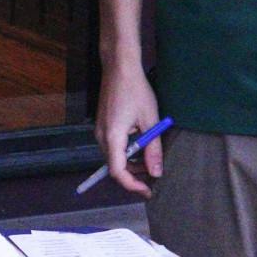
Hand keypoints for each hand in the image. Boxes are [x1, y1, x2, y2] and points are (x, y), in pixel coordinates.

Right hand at [96, 64, 162, 197]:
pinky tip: (141, 145)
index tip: (148, 190)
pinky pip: (113, 146)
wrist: (119, 67)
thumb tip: (156, 172)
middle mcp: (102, 136)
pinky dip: (126, 151)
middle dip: (134, 175)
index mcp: (112, 137)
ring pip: (114, 156)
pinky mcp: (103, 124)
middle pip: (114, 166)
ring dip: (131, 163)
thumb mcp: (150, 121)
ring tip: (150, 160)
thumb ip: (153, 149)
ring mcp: (100, 130)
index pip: (117, 172)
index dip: (132, 184)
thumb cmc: (135, 90)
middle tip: (153, 176)